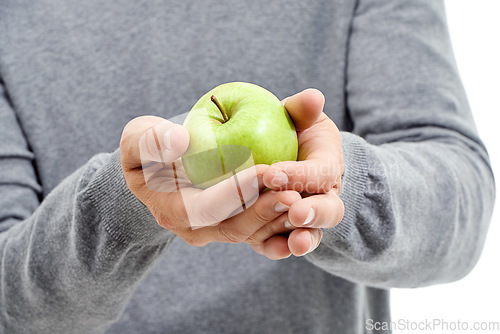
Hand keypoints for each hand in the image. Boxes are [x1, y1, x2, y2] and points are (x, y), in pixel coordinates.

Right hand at [120, 116, 301, 248]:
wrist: (160, 166)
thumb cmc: (148, 149)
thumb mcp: (138, 138)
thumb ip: (150, 139)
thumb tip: (179, 140)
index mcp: (172, 211)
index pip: (207, 209)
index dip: (236, 193)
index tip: (265, 170)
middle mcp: (196, 229)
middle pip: (235, 228)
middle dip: (266, 211)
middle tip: (295, 191)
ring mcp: (218, 230)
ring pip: (253, 233)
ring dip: (279, 219)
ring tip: (304, 196)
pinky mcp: (236, 224)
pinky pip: (262, 230)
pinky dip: (282, 222)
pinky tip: (304, 207)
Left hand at [247, 89, 344, 257]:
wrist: (290, 159)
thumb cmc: (295, 134)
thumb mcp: (301, 118)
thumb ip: (303, 109)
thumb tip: (313, 97)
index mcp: (328, 167)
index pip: (320, 173)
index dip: (301, 175)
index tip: (275, 173)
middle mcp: (323, 196)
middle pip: (330, 211)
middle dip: (314, 213)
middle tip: (296, 212)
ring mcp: (308, 218)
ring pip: (311, 233)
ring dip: (301, 237)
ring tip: (291, 242)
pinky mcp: (287, 231)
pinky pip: (287, 244)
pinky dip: (281, 249)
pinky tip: (271, 249)